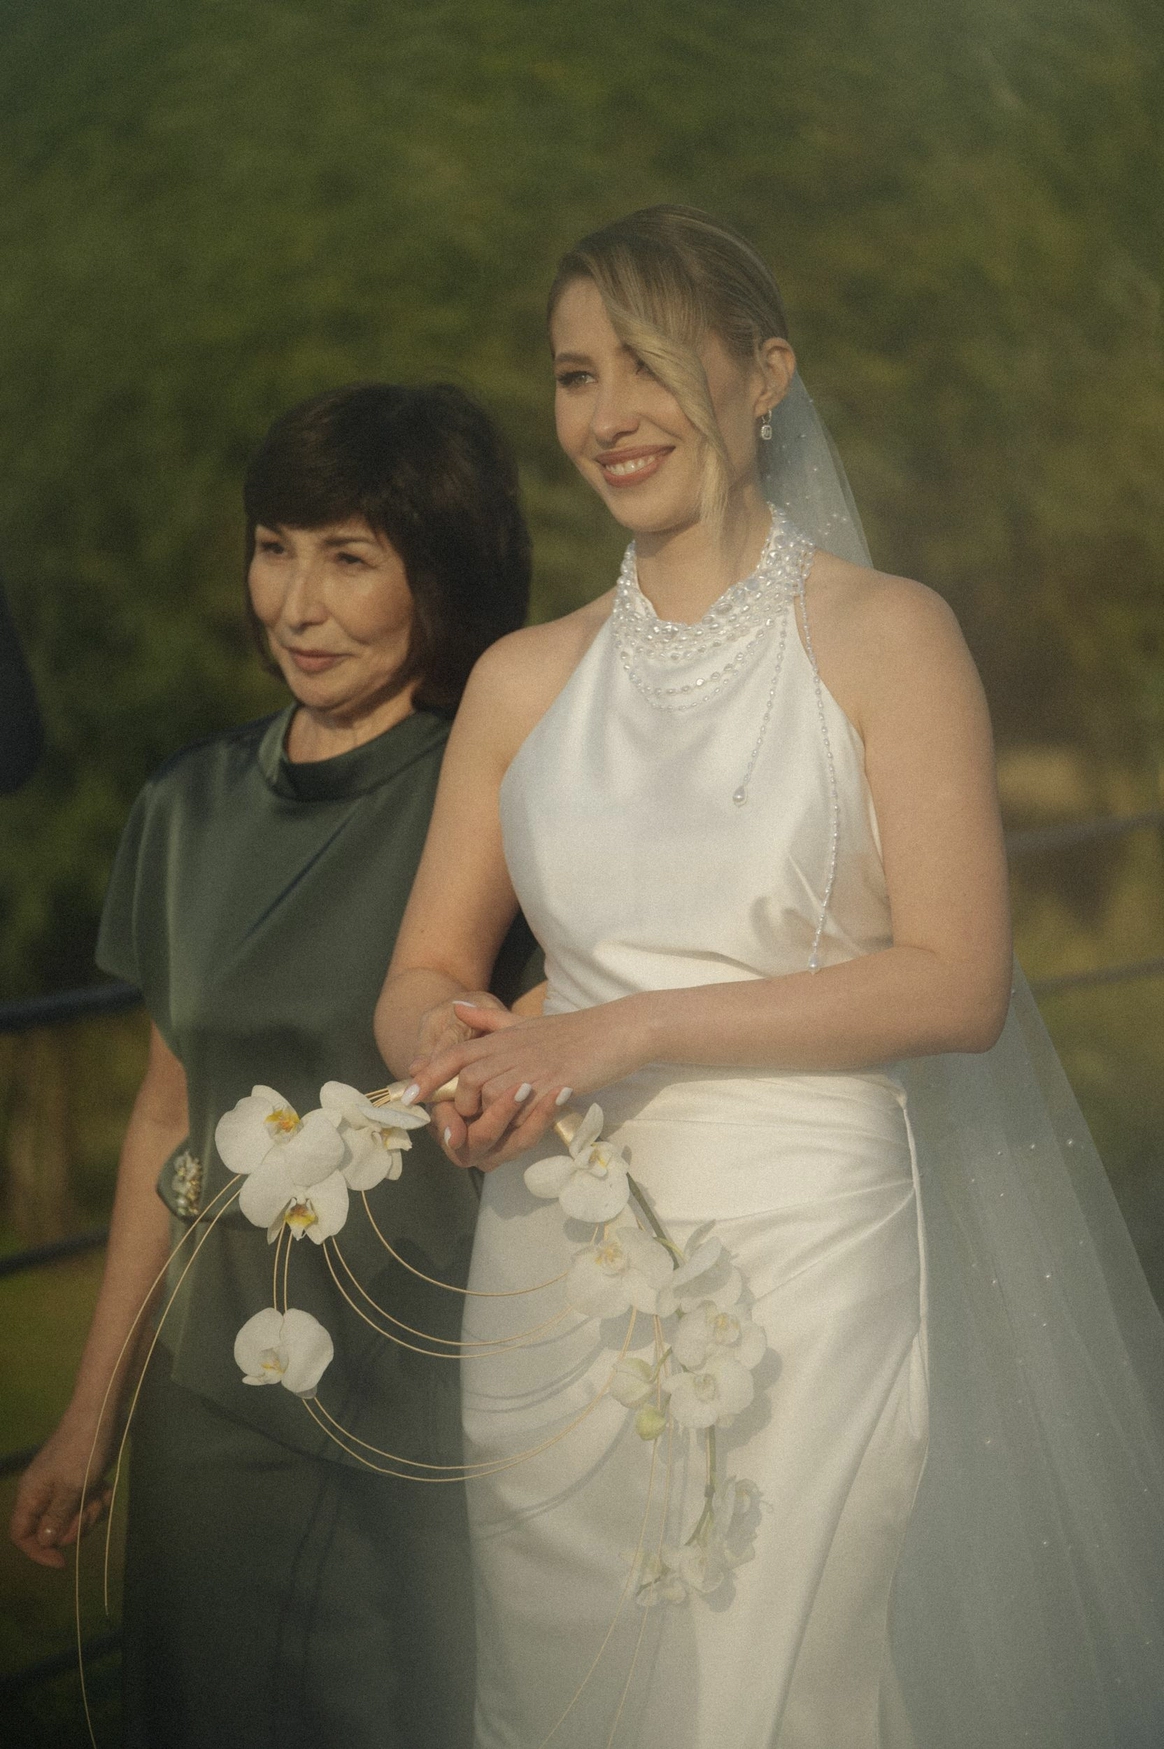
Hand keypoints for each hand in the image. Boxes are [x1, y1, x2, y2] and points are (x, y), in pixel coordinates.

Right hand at [9, 1409, 116, 1569]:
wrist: (100, 1414)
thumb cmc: (82, 1450)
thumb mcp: (71, 1488)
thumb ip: (56, 1518)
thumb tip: (44, 1542)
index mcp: (31, 1495)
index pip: (22, 1535)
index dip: (39, 1552)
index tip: (63, 1561)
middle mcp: (43, 1493)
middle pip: (53, 1530)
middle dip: (75, 1526)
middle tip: (90, 1510)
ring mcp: (62, 1485)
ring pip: (74, 1516)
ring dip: (91, 1511)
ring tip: (100, 1494)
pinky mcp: (80, 1478)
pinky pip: (87, 1501)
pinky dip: (98, 1498)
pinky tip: (107, 1488)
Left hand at [406, 997, 649, 1170]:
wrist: (616, 1031)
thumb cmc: (573, 1032)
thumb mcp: (524, 1024)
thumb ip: (489, 1022)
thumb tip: (457, 1008)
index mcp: (499, 1039)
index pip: (452, 1055)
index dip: (427, 1076)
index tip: (409, 1097)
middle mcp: (508, 1051)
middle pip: (463, 1083)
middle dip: (457, 1110)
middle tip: (458, 1131)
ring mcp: (528, 1068)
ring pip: (486, 1097)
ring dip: (485, 1119)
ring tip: (493, 1133)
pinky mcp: (550, 1083)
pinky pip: (519, 1109)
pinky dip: (512, 1122)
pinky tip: (517, 1130)